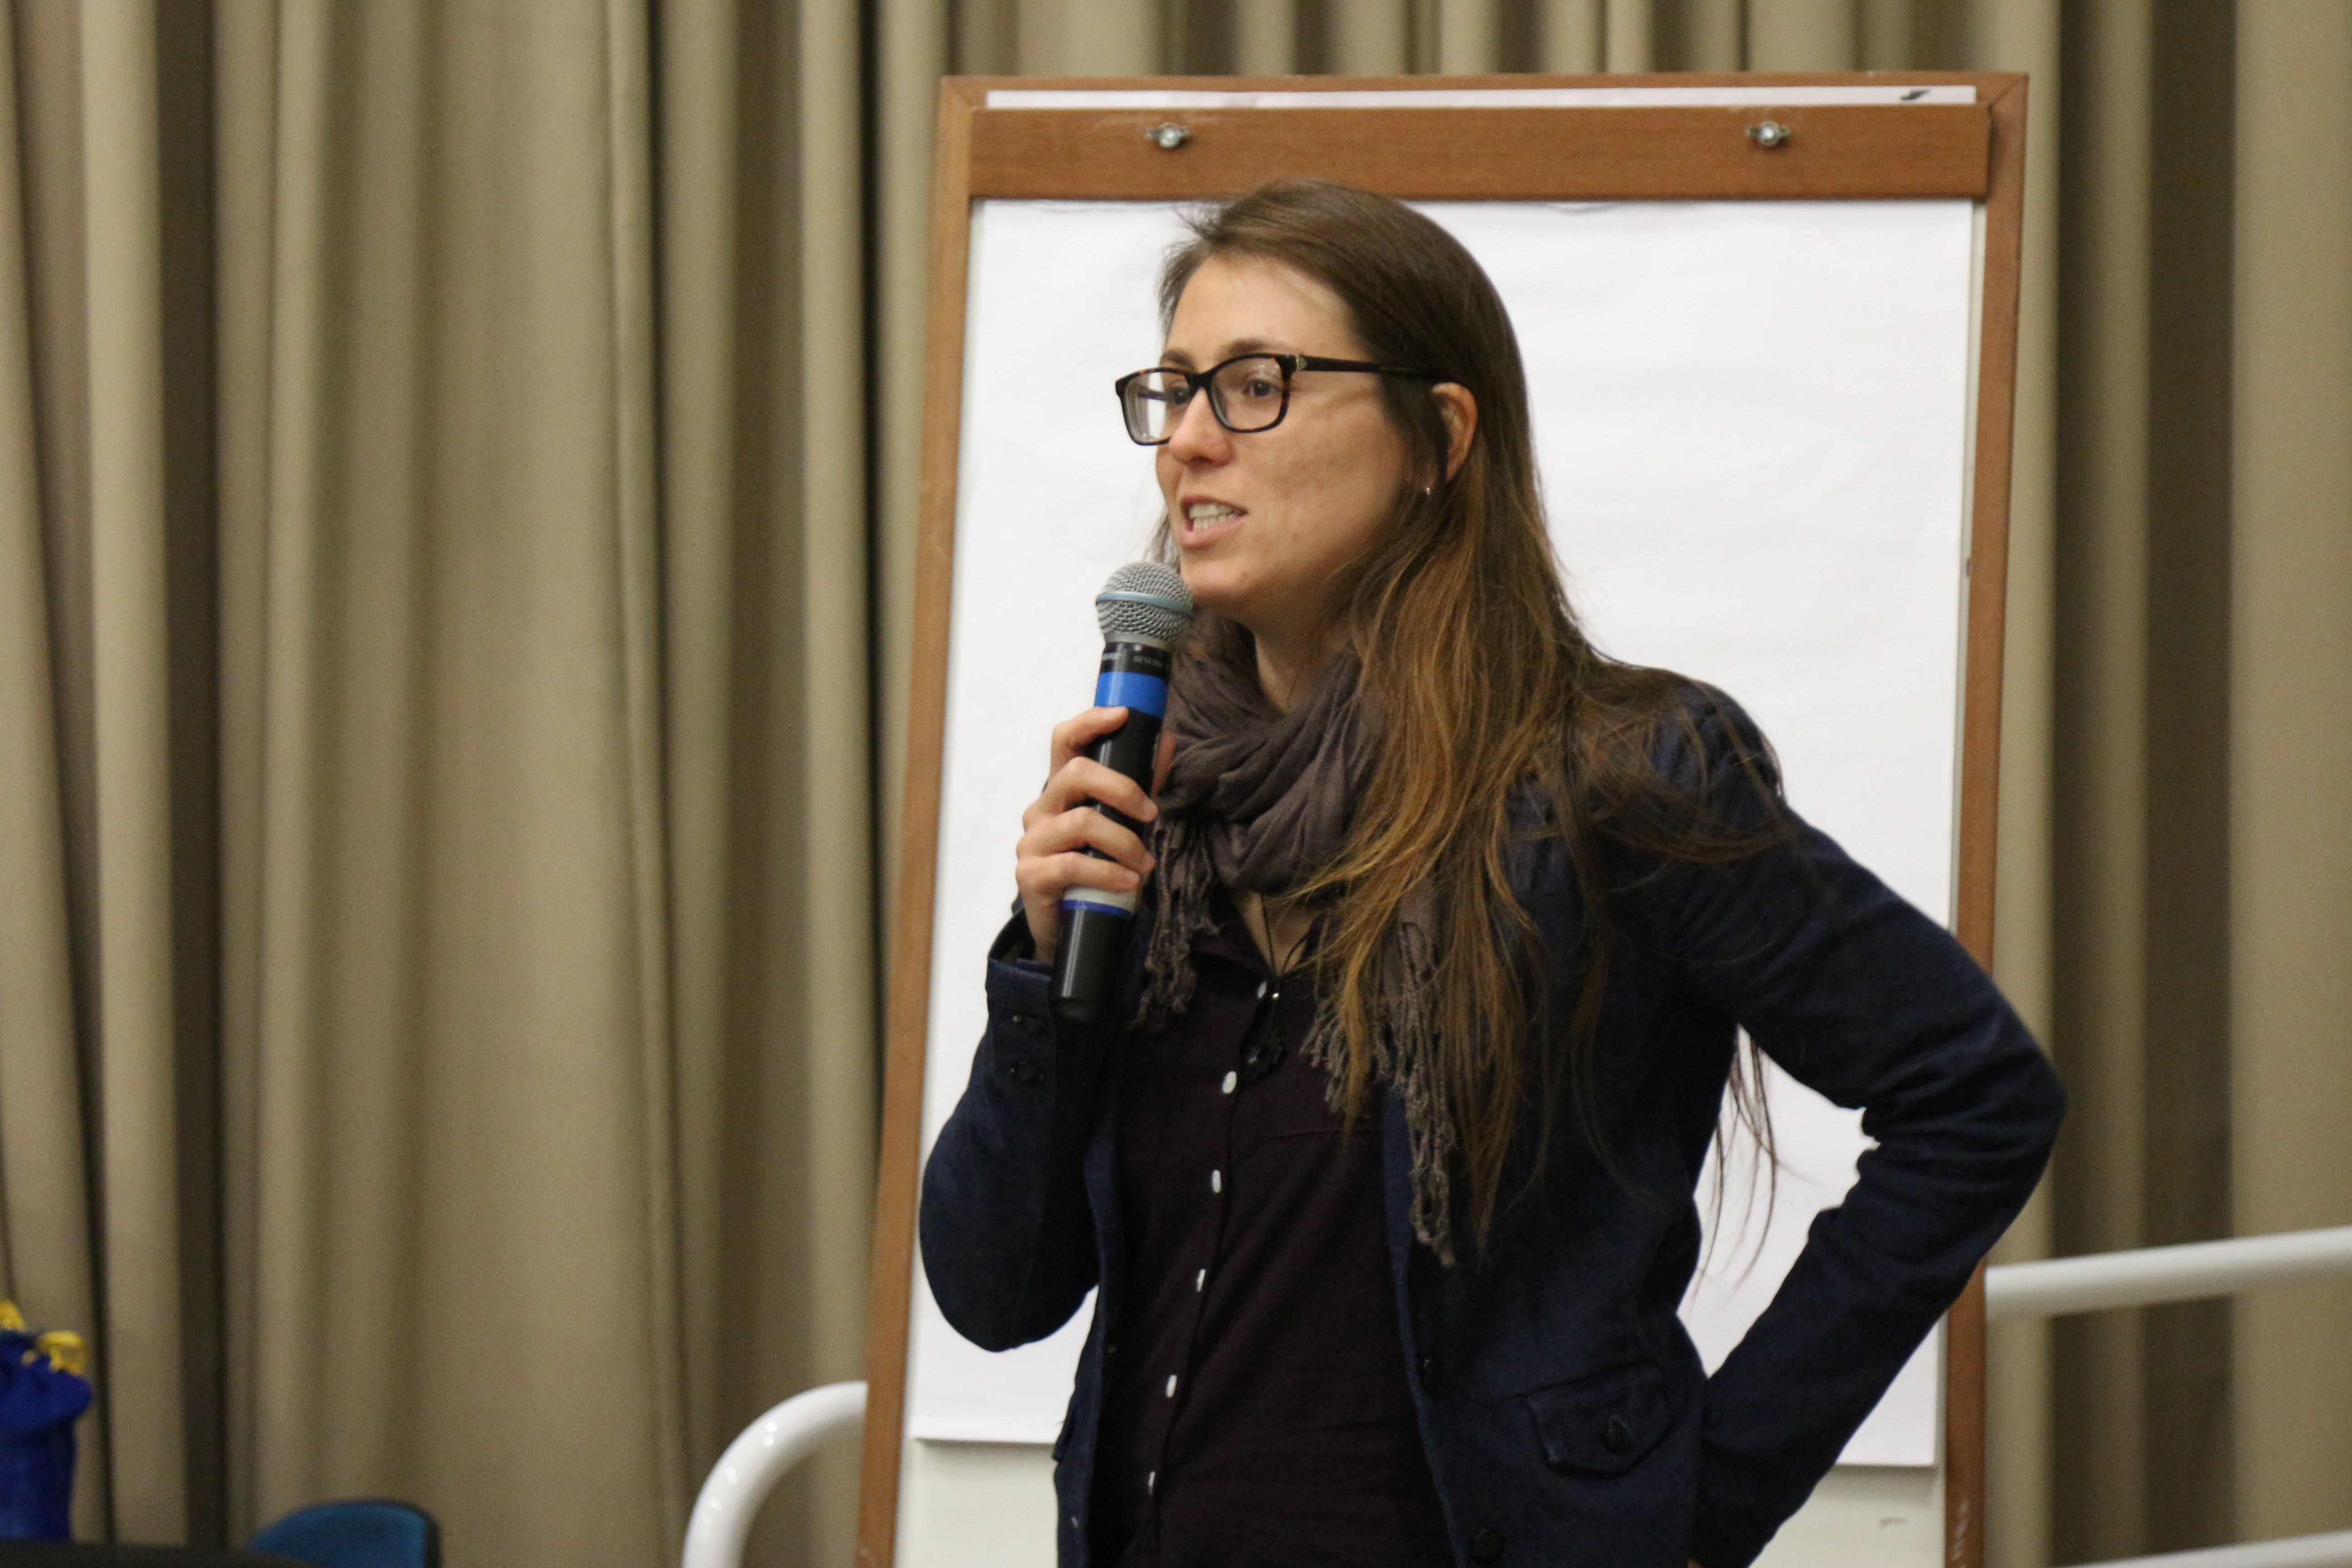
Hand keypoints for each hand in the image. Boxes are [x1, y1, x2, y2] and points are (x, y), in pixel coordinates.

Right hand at [1015, 708, 1167, 963]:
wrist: (1071, 927)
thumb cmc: (1097, 868)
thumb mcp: (1123, 823)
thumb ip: (1141, 783)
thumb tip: (1166, 737)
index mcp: (1061, 790)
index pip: (1063, 740)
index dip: (1089, 722)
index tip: (1123, 715)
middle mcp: (1041, 809)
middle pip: (1075, 774)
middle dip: (1123, 789)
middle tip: (1152, 814)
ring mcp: (1031, 841)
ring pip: (1081, 822)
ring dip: (1124, 842)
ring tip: (1144, 865)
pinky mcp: (1030, 875)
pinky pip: (1073, 865)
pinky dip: (1109, 873)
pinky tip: (1129, 883)